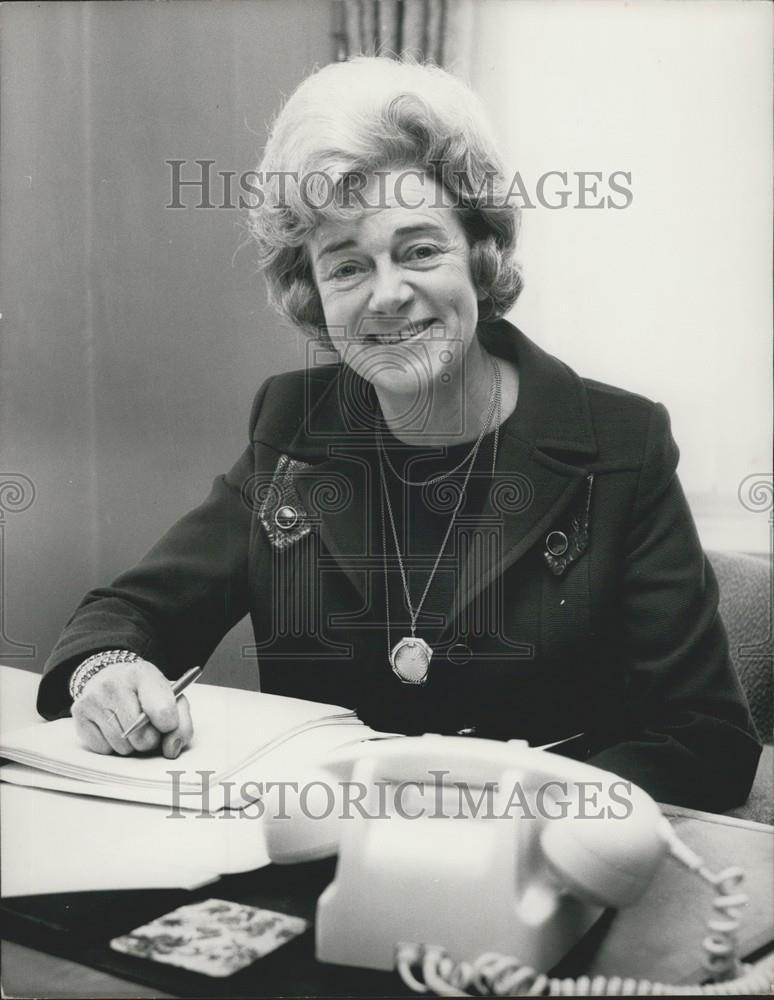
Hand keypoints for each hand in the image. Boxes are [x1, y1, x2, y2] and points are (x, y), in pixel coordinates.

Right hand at [71, 659, 192, 757]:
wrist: (111, 676)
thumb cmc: (145, 691)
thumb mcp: (171, 697)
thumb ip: (181, 724)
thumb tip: (171, 749)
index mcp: (143, 674)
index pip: (163, 712)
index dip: (170, 726)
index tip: (167, 724)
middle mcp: (113, 684)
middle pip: (142, 737)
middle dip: (149, 739)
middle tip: (147, 726)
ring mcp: (93, 699)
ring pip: (122, 747)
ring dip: (131, 744)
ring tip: (129, 725)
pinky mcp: (79, 714)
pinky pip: (103, 749)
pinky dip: (111, 745)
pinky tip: (112, 727)